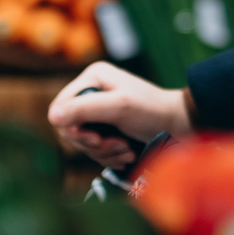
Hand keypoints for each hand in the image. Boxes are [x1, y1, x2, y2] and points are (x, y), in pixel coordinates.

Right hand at [48, 61, 192, 169]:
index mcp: (92, 78)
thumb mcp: (119, 107)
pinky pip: (94, 150)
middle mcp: (92, 93)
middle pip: (68, 129)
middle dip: (92, 143)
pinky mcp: (106, 130)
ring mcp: (98, 113)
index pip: (60, 107)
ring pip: (82, 143)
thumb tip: (53, 116)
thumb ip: (86, 109)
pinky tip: (127, 153)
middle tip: (116, 145)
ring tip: (126, 149)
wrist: (179, 126)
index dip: (72, 128)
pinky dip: (110, 156)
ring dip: (104, 152)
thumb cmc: (153, 111)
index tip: (94, 139)